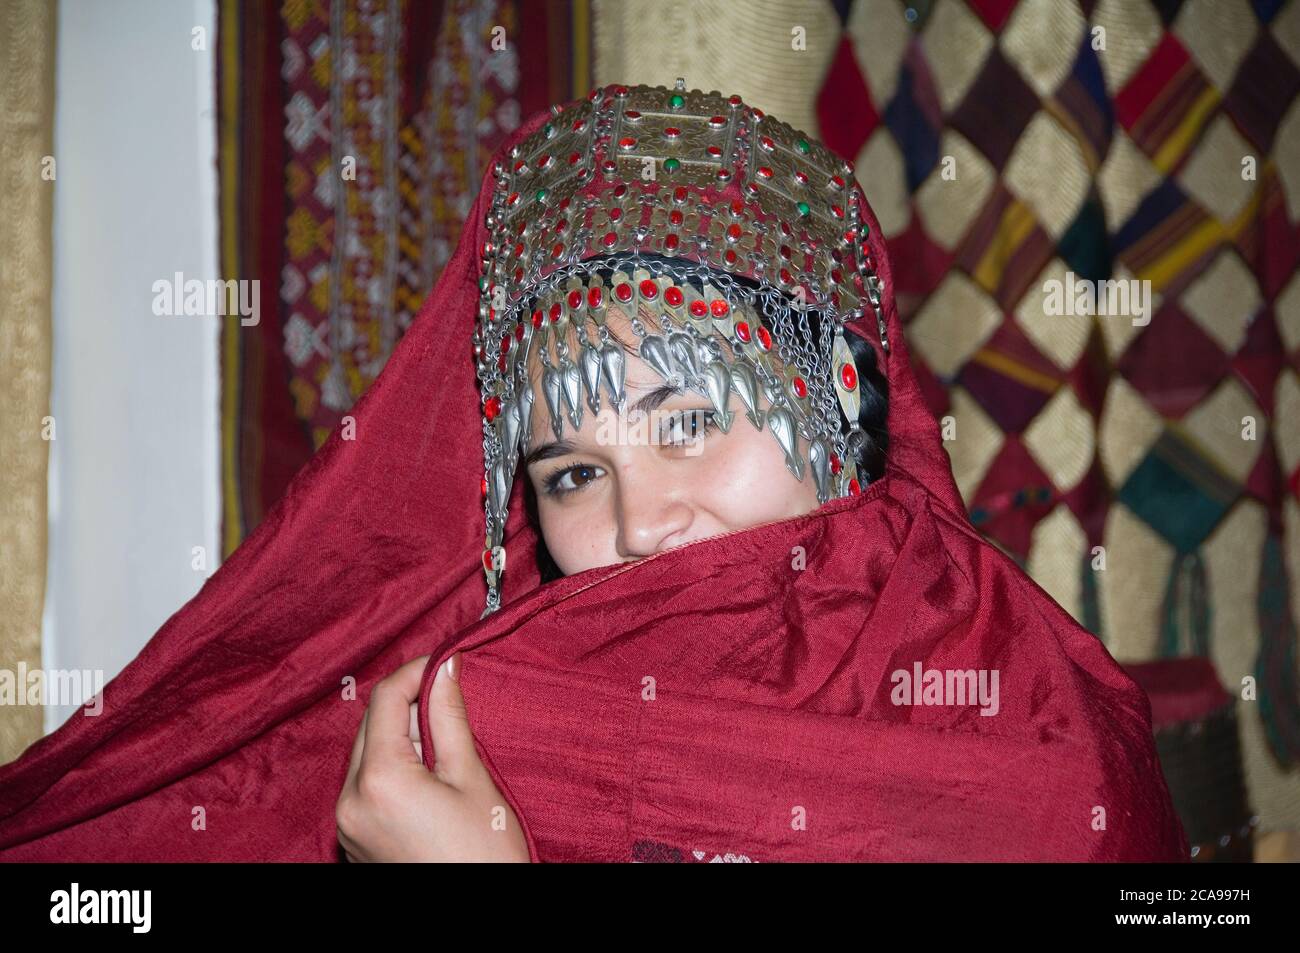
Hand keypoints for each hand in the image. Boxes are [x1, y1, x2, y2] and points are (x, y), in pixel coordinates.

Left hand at [336, 652, 530, 861]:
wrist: (481, 924)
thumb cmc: (484, 856)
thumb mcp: (472, 778)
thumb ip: (450, 718)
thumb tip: (445, 668)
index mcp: (379, 780)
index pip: (384, 700)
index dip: (416, 673)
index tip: (445, 663)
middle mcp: (350, 802)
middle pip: (370, 725)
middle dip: (407, 706)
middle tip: (449, 703)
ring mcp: (348, 826)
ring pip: (366, 755)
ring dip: (400, 737)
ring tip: (445, 748)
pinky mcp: (354, 842)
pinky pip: (365, 786)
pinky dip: (392, 768)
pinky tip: (430, 778)